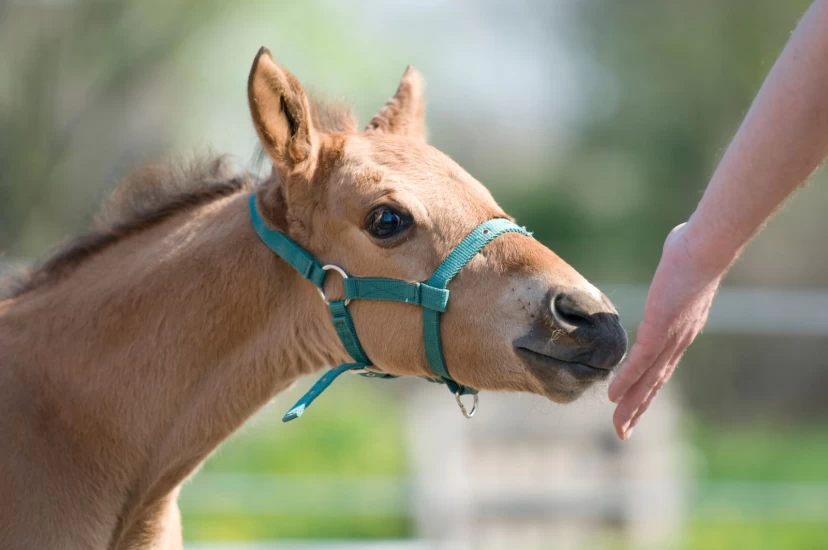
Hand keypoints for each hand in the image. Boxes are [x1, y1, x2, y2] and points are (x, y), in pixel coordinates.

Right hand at [608, 223, 723, 439]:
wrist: (707, 246)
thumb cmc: (695, 245)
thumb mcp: (680, 263)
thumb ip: (673, 266)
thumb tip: (675, 248)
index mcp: (683, 328)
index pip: (663, 365)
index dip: (648, 387)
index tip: (636, 403)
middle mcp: (679, 340)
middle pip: (656, 383)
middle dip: (639, 408)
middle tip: (623, 431)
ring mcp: (670, 338)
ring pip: (648, 381)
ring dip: (633, 406)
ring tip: (620, 428)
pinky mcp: (659, 331)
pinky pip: (639, 363)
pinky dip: (626, 382)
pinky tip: (613, 397)